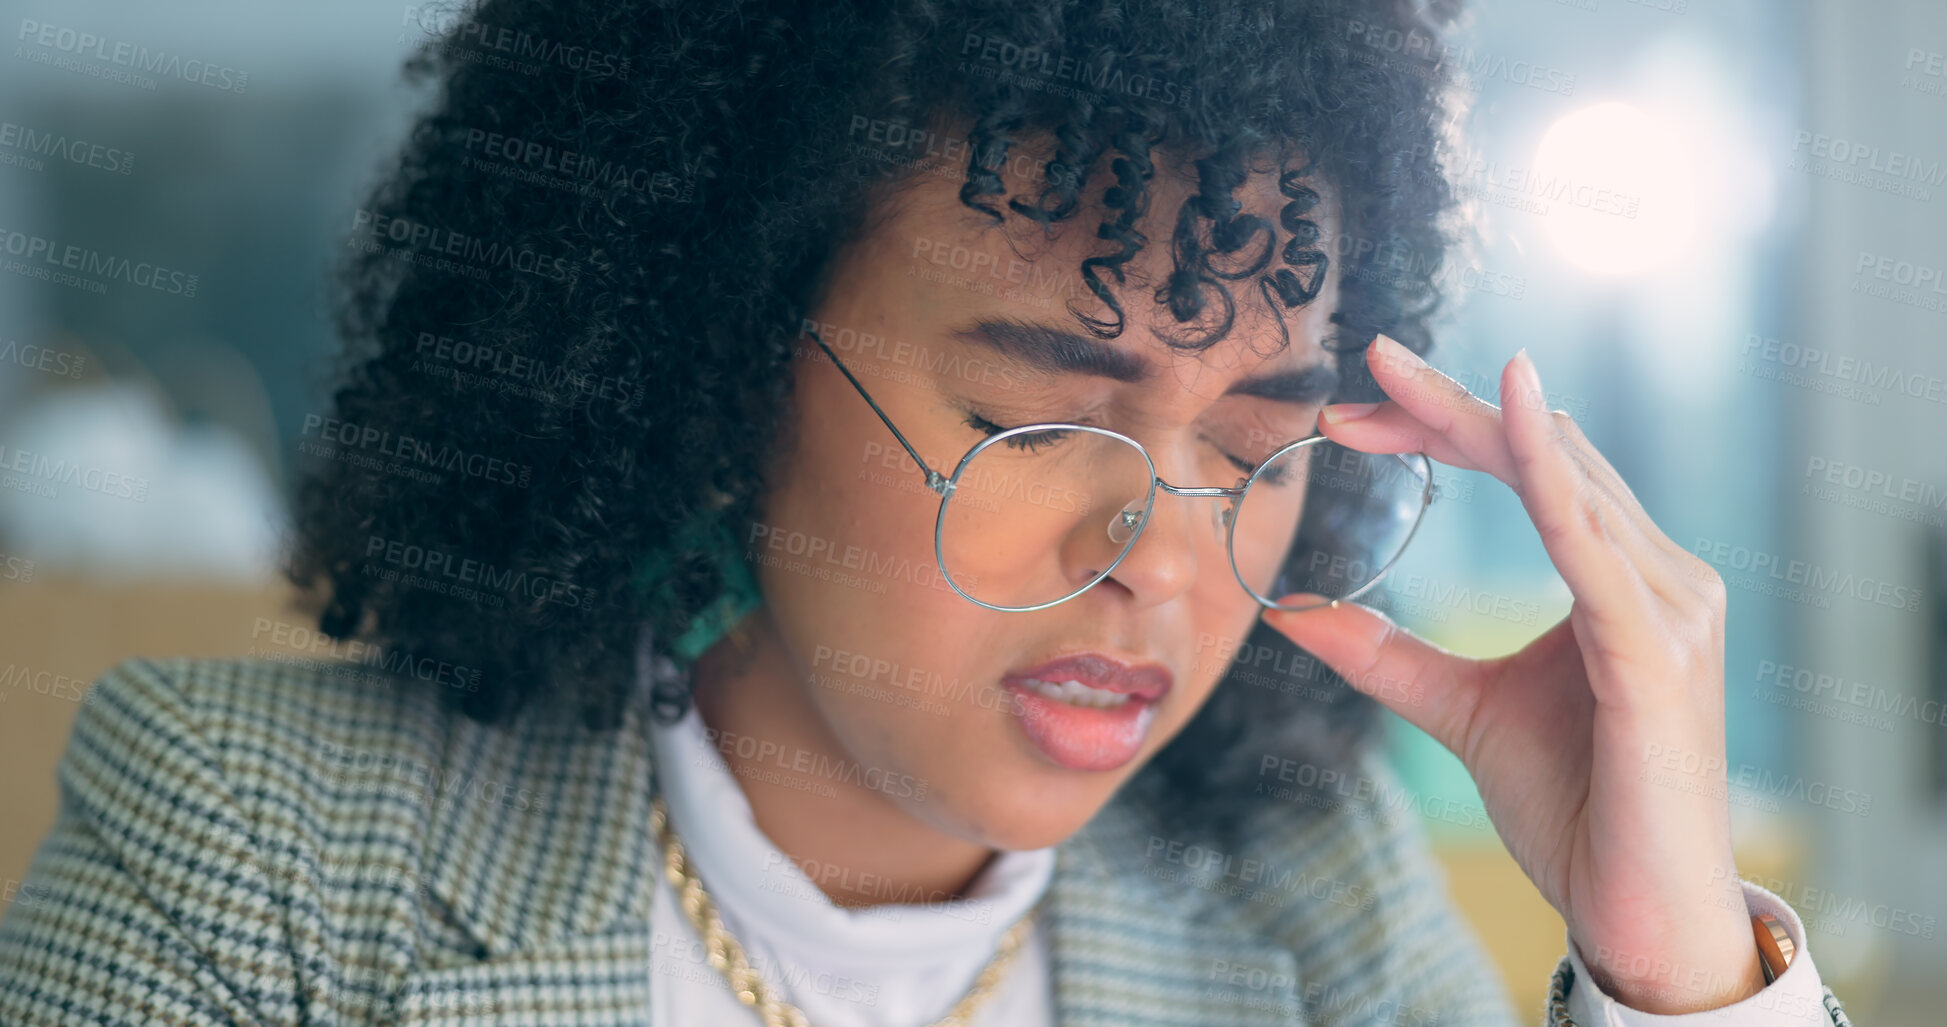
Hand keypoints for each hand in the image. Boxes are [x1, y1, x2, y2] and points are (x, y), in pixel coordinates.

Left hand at [1260, 335, 1767, 1013]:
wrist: (1640, 912)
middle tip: (1357, 369)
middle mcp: (1661, 575)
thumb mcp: (1462, 710)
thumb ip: (1388, 656)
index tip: (1350, 413)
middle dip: (1444, 406)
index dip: (1446, 426)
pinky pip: (1592, 545)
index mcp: (1624, 579)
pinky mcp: (1655, 653)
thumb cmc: (1577, 809)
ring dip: (1474, 420)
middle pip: (1547, 452)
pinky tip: (1509, 417)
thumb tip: (1296, 613)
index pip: (1534, 466)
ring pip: (1566, 477)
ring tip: (1392, 378)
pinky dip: (1548, 475)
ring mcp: (1668, 608)